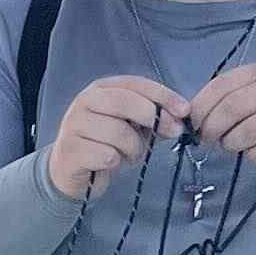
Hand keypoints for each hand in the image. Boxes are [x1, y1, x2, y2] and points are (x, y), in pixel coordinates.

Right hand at [46, 73, 180, 199]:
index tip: (184, 111)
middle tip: (170, 133)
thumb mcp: (131, 125)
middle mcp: (84, 102)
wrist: (71, 170)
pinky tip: (111, 163)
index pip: (135, 84)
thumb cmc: (104, 143)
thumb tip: (178, 121)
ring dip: (133, 149)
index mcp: (100, 89)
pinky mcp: (70, 151)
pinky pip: (107, 156)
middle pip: (124, 101)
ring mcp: (74, 126)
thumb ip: (153, 118)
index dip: (163, 95)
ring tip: (129, 154)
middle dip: (153, 117)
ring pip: (118, 133)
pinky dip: (117, 162)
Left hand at [186, 62, 255, 174]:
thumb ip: (222, 101)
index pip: (220, 86)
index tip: (195, 124)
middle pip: (230, 109)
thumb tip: (190, 117)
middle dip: (212, 129)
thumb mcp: (250, 97)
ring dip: (231, 144)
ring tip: (234, 144)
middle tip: (209, 140)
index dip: (201, 108)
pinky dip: (251, 156)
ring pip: (244, 133)